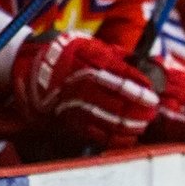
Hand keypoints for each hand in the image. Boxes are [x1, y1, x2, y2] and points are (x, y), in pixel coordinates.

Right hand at [12, 31, 159, 148]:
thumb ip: (117, 58)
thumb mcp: (90, 46)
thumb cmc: (70, 54)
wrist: (32, 67)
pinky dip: (113, 138)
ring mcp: (71, 103)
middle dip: (137, 110)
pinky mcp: (68, 119)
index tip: (152, 97)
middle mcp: (77, 83)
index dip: (137, 90)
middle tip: (151, 113)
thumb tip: (146, 69)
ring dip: (128, 126)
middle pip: (114, 102)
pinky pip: (94, 133)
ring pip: (105, 120)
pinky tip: (128, 138)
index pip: (117, 78)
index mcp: (84, 62)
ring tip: (142, 125)